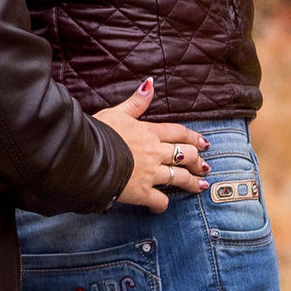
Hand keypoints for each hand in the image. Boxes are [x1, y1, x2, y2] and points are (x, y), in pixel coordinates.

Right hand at [95, 78, 208, 213]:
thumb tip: (150, 84)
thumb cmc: (98, 132)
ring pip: (179, 178)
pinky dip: (162, 205)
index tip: (204, 143)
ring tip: (200, 186)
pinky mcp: (141, 192)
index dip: (193, 138)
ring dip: (192, 183)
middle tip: (204, 166)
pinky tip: (161, 206)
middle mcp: (155, 152)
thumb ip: (136, 102)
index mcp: (149, 132)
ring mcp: (150, 173)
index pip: (179, 133)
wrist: (86, 156)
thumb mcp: (117, 112)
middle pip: (186, 155)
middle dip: (198, 161)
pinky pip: (160, 201)